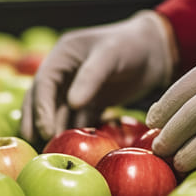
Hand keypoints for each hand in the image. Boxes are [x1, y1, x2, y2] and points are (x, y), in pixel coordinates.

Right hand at [21, 10, 175, 140]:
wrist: (155, 51)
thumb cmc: (131, 45)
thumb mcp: (110, 55)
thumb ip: (91, 77)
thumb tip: (72, 103)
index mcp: (63, 55)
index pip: (44, 83)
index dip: (41, 107)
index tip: (44, 129)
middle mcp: (64, 72)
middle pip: (44, 100)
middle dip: (40, 122)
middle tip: (39, 146)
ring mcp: (77, 88)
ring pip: (60, 112)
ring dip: (57, 130)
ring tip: (56, 151)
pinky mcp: (91, 102)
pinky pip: (79, 119)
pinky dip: (76, 132)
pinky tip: (77, 147)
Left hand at [146, 34, 195, 171]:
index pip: (193, 76)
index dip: (172, 99)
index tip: (158, 115)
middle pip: (185, 95)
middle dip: (165, 120)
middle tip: (153, 138)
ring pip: (191, 116)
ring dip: (173, 139)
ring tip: (163, 155)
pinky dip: (193, 152)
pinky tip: (185, 163)